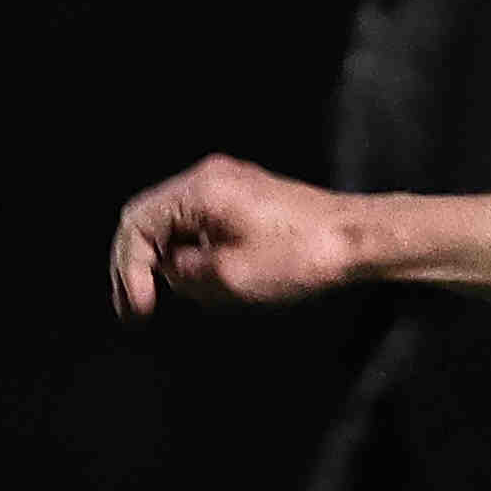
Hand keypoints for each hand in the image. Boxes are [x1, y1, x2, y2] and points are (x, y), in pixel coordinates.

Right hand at [108, 155, 363, 318]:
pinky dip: (197, 258)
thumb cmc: (304, 255)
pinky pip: (203, 230)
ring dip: (172, 267)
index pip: (136, 224)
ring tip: (186, 301)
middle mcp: (208, 179)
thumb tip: (171, 271)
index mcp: (199, 189)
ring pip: (176, 229)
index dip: (129, 270)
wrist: (361, 239)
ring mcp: (228, 187)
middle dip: (141, 269)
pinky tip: (213, 287)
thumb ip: (185, 274)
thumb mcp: (231, 277)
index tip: (139, 309)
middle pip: (150, 222)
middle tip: (138, 312)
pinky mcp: (247, 202)